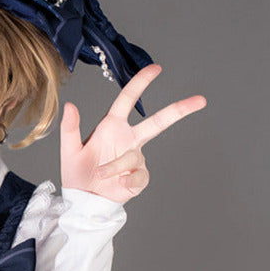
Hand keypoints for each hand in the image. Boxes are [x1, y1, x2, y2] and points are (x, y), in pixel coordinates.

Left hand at [60, 64, 204, 203]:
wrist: (84, 202)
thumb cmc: (76, 174)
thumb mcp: (69, 150)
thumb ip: (70, 128)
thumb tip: (70, 105)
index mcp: (112, 126)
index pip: (128, 99)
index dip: (141, 83)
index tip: (156, 68)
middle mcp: (128, 139)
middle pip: (158, 121)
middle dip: (179, 110)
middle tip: (200, 100)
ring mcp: (136, 158)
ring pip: (133, 157)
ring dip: (114, 166)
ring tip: (99, 175)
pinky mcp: (139, 177)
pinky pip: (138, 176)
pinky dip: (126, 181)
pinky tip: (117, 185)